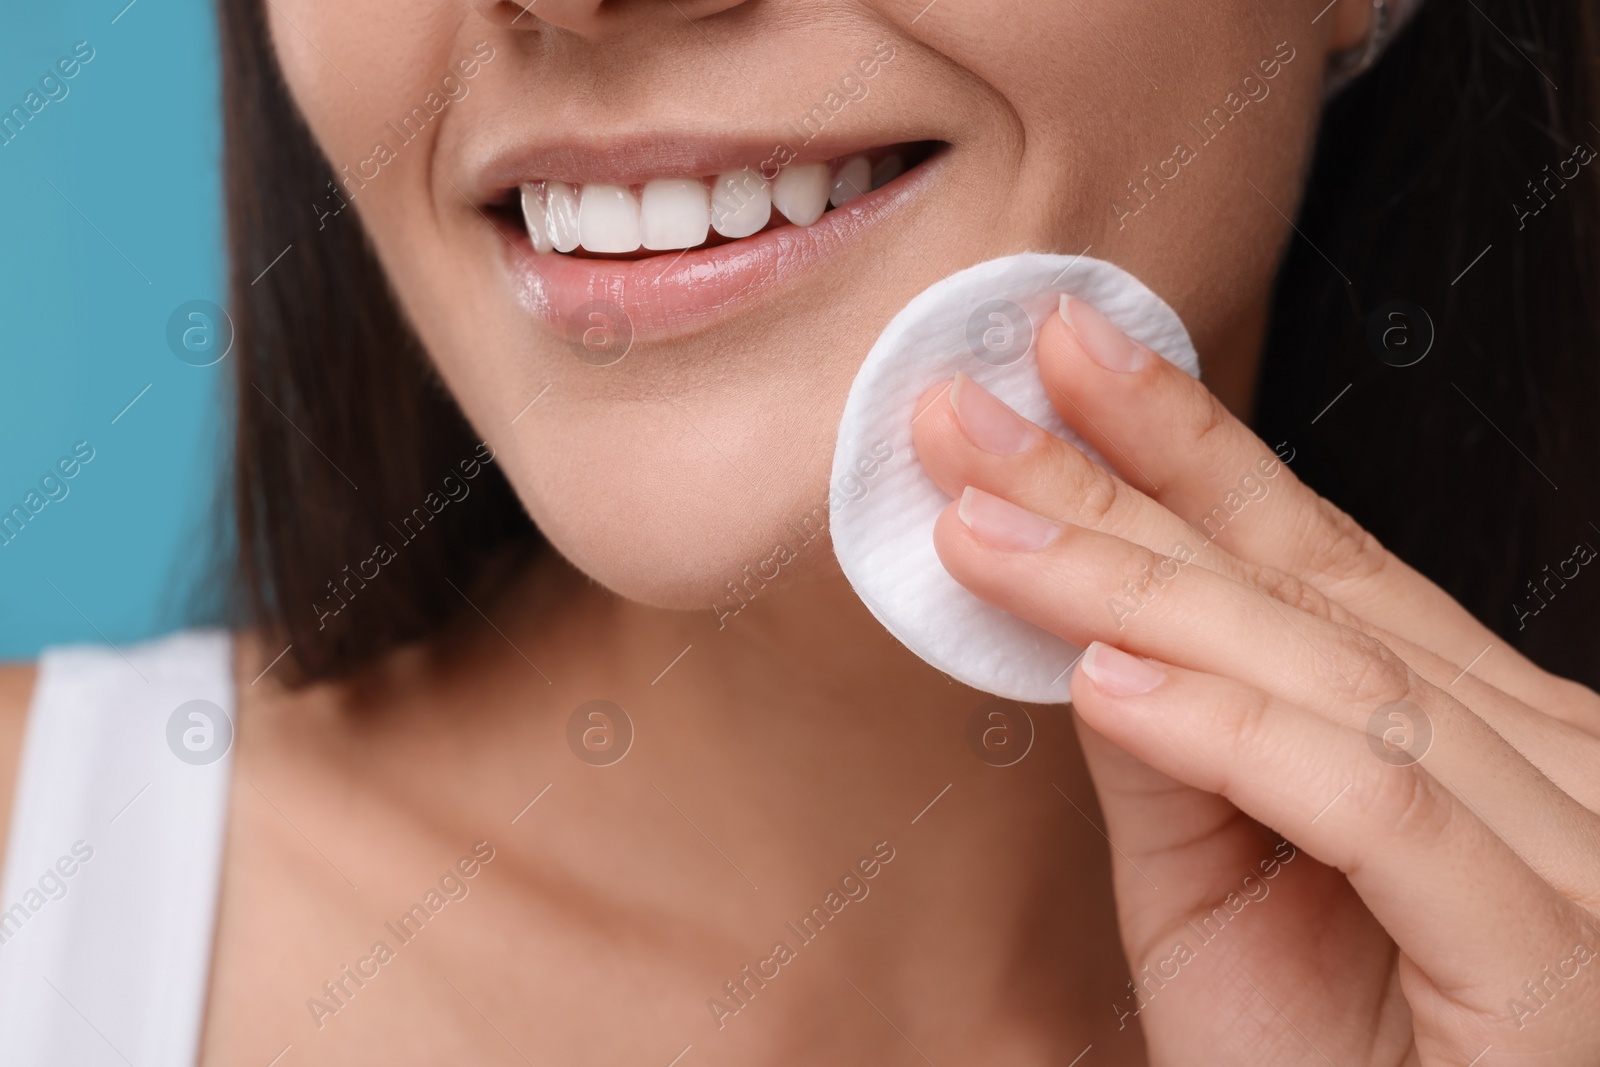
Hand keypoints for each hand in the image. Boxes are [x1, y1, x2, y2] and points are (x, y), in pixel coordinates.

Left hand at [910, 295, 1599, 1064]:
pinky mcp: (1554, 956)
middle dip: (1123, 485)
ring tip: (985, 525)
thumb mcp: (1219, 895)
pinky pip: (1376, 803)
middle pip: (1304, 590)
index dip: (1184, 448)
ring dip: (1133, 587)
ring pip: (1329, 674)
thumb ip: (1172, 755)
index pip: (1313, 558)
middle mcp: (1544, 762)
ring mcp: (1571, 851)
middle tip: (980, 409)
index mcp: (1474, 733)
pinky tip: (1104, 678)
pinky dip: (1231, 734)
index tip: (1065, 358)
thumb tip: (1082, 615)